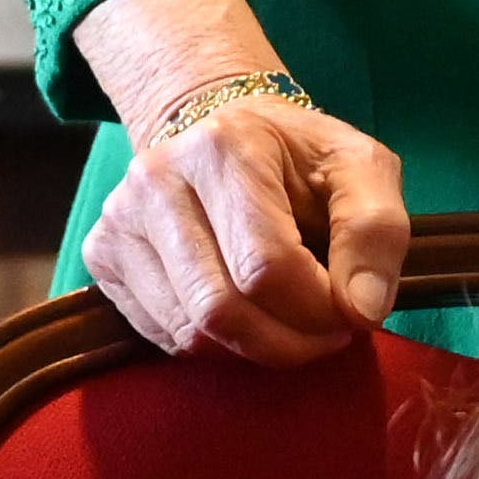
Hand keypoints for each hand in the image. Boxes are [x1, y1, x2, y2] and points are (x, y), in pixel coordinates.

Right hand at [74, 0, 407, 363]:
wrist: (220, 127)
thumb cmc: (297, 154)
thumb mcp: (360, 166)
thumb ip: (375, 229)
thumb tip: (363, 309)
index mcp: (225, 148)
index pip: (266, 266)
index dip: (318, 310)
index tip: (351, 315)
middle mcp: (157, 180)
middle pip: (222, 309)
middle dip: (288, 343)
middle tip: (326, 336)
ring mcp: (119, 220)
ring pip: (190, 333)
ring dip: (254, 351)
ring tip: (289, 325)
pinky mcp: (102, 255)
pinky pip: (163, 337)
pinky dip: (216, 346)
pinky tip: (245, 315)